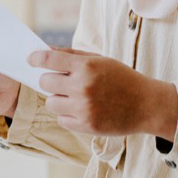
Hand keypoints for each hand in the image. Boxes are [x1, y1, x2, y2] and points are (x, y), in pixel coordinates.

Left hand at [31, 48, 177, 139]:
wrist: (147, 104)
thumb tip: (46, 52)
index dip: (36, 58)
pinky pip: (61, 119)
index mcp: (88, 66)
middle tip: (61, 81)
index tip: (30, 59)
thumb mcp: (102, 60)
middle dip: (50, 81)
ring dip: (58, 99)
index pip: (50, 59)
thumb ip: (73, 56)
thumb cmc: (123, 79)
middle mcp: (82, 87)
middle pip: (45, 82)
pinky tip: (83, 109)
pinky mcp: (85, 126)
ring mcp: (83, 108)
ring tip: (74, 97)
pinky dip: (68, 114)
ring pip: (51, 103)